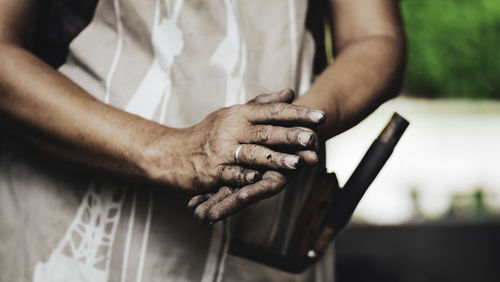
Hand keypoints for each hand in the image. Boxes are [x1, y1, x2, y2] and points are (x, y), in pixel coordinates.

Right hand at [186, 91, 325, 222]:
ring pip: (252, 154)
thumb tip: (290, 92)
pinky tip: (258, 179)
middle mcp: (231, 129)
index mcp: (239, 114)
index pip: (272, 111)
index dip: (297, 114)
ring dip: (275, 159)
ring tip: (297, 163)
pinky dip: (244, 176)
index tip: (320, 117)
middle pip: (265, 131)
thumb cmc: (207, 133)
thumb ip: (262, 104)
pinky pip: (230, 174)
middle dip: (290, 135)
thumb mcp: (233, 113)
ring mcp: (221, 151)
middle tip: (313, 139)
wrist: (171, 152)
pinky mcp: (212, 172)